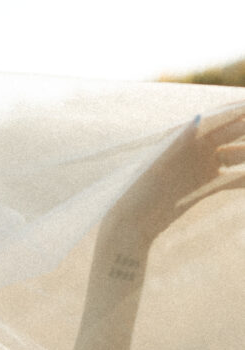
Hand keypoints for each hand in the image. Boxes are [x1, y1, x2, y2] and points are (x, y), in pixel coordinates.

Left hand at [107, 105, 244, 246]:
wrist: (131, 224)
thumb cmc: (139, 192)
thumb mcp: (156, 165)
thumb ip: (177, 141)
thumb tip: (198, 118)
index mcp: (186, 135)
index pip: (222, 116)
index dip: (241, 110)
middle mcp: (198, 147)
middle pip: (235, 133)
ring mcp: (203, 166)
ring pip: (239, 155)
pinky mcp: (204, 186)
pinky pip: (232, 178)